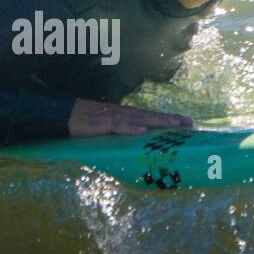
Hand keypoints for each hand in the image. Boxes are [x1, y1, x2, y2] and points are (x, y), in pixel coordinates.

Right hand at [67, 98, 192, 137]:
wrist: (63, 115)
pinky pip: (117, 126)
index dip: (168, 119)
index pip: (150, 116)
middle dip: (170, 119)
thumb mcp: (107, 127)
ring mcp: (112, 117)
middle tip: (190, 123)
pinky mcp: (101, 124)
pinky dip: (130, 128)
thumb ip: (121, 132)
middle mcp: (123, 113)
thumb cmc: (85, 122)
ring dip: (157, 122)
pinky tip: (142, 132)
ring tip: (174, 125)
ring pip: (139, 119)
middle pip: (150, 116)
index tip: (186, 122)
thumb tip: (137, 140)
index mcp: (125, 115)